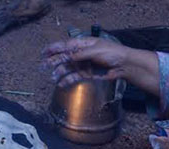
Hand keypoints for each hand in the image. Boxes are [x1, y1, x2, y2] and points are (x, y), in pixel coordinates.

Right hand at [41, 37, 159, 95]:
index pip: (66, 45)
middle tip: (43, 66)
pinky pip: (74, 77)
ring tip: (53, 77)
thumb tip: (69, 57)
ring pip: (67, 68)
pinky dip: (67, 80)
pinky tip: (61, 83)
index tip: (45, 52)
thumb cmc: (112, 53)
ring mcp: (83, 64)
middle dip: (53, 61)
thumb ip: (81, 54)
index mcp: (83, 44)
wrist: (124, 65)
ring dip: (59, 72)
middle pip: (64, 57)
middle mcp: (81, 54)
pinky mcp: (86, 74)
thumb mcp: (96, 50)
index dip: (54, 48)